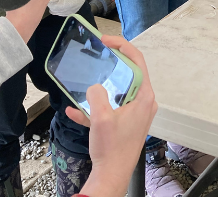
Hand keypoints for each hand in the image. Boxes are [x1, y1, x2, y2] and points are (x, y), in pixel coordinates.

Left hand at [47, 0, 98, 15]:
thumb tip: (48, 1)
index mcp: (69, 4)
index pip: (52, 7)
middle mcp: (72, 9)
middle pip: (55, 10)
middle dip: (52, 3)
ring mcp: (74, 9)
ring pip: (59, 12)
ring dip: (55, 6)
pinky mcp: (76, 7)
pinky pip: (64, 12)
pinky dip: (60, 8)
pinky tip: (60, 1)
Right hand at [67, 36, 158, 196]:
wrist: (112, 175)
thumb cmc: (112, 149)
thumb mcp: (101, 119)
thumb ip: (97, 95)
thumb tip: (94, 87)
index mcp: (143, 97)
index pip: (138, 61)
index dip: (122, 46)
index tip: (106, 41)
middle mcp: (143, 102)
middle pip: (129, 73)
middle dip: (112, 63)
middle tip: (97, 54)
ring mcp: (136, 113)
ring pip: (118, 90)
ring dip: (102, 86)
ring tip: (86, 80)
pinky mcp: (127, 123)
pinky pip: (111, 108)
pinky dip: (95, 107)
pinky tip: (74, 111)